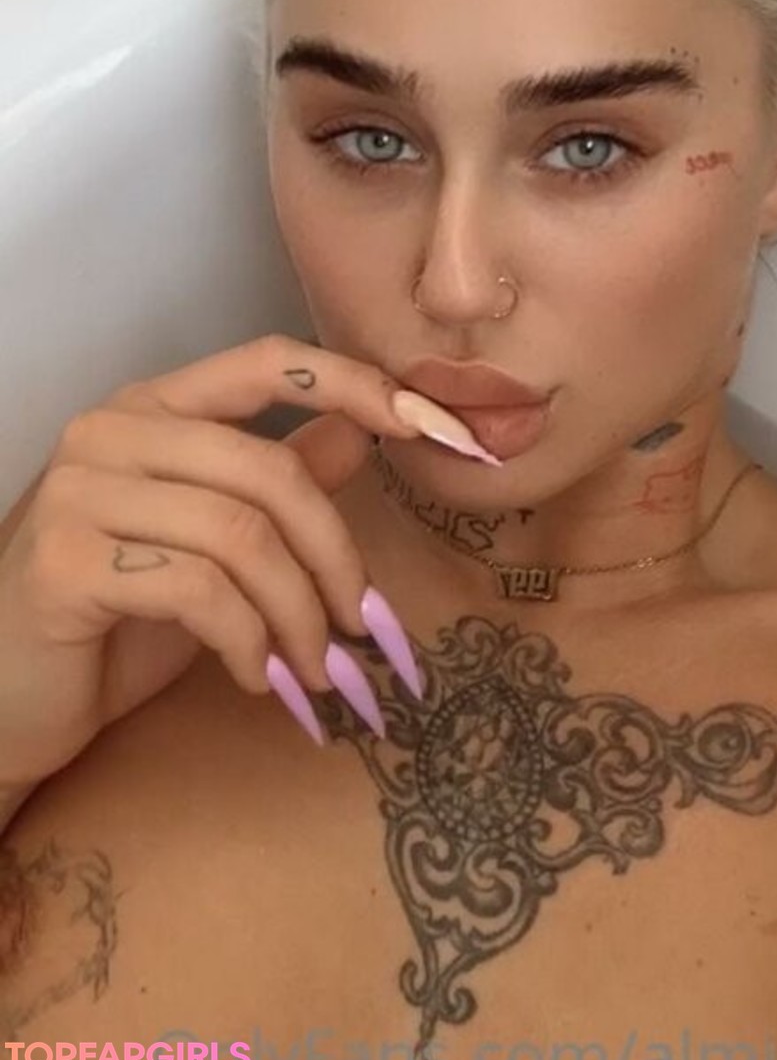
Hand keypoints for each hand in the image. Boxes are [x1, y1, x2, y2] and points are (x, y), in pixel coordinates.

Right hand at [0, 333, 440, 787]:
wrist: (2, 698)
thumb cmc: (112, 617)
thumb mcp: (212, 541)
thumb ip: (282, 476)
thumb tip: (370, 430)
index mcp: (155, 404)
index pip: (272, 361)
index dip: (364, 388)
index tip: (449, 433)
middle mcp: (113, 427)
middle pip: (272, 471)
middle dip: (337, 559)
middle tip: (366, 634)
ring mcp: (82, 488)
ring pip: (243, 535)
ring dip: (299, 618)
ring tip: (316, 675)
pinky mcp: (67, 559)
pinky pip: (200, 590)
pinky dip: (250, 643)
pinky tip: (258, 681)